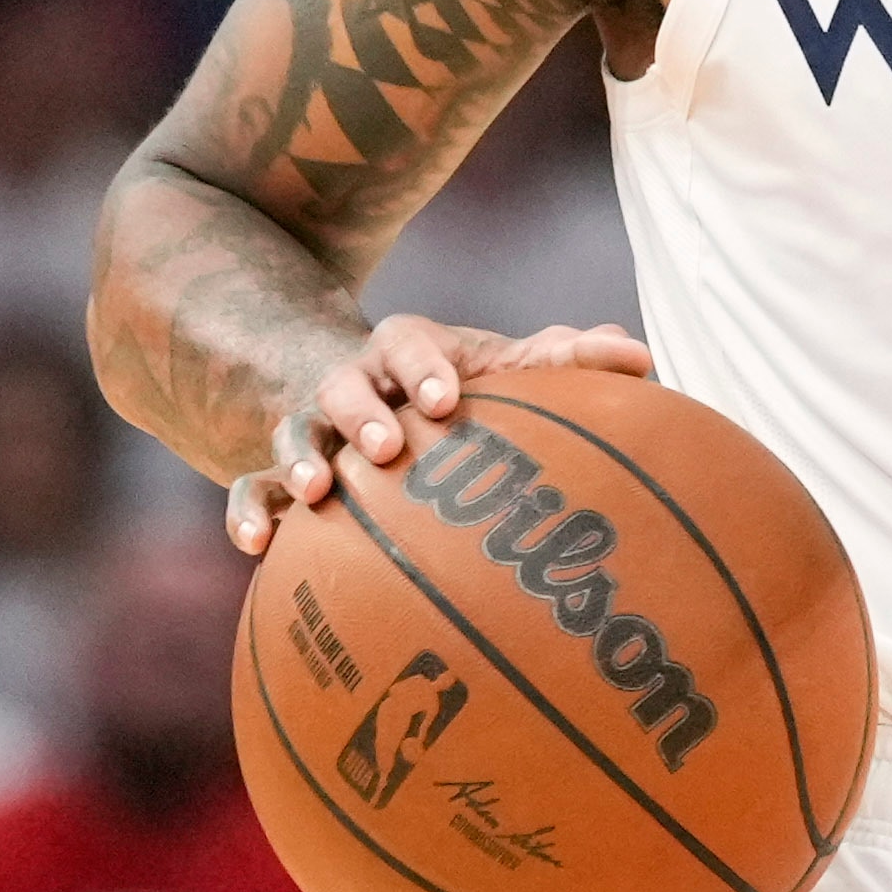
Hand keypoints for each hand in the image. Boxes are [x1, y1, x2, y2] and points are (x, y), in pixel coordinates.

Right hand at [227, 315, 654, 552]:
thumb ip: (565, 360)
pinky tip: (260, 548)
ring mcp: (309, 428)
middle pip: (342, 385)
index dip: (423, 366)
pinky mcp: (277, 476)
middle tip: (389, 446)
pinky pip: (249, 489)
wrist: (361, 392)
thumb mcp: (501, 365)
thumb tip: (642, 357)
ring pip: (292, 433)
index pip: (407, 343)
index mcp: (403, 350)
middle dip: (363, 411)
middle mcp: (349, 383)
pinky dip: (249, 513)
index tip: (447, 399)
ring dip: (302, 458)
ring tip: (319, 491)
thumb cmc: (454, 385)